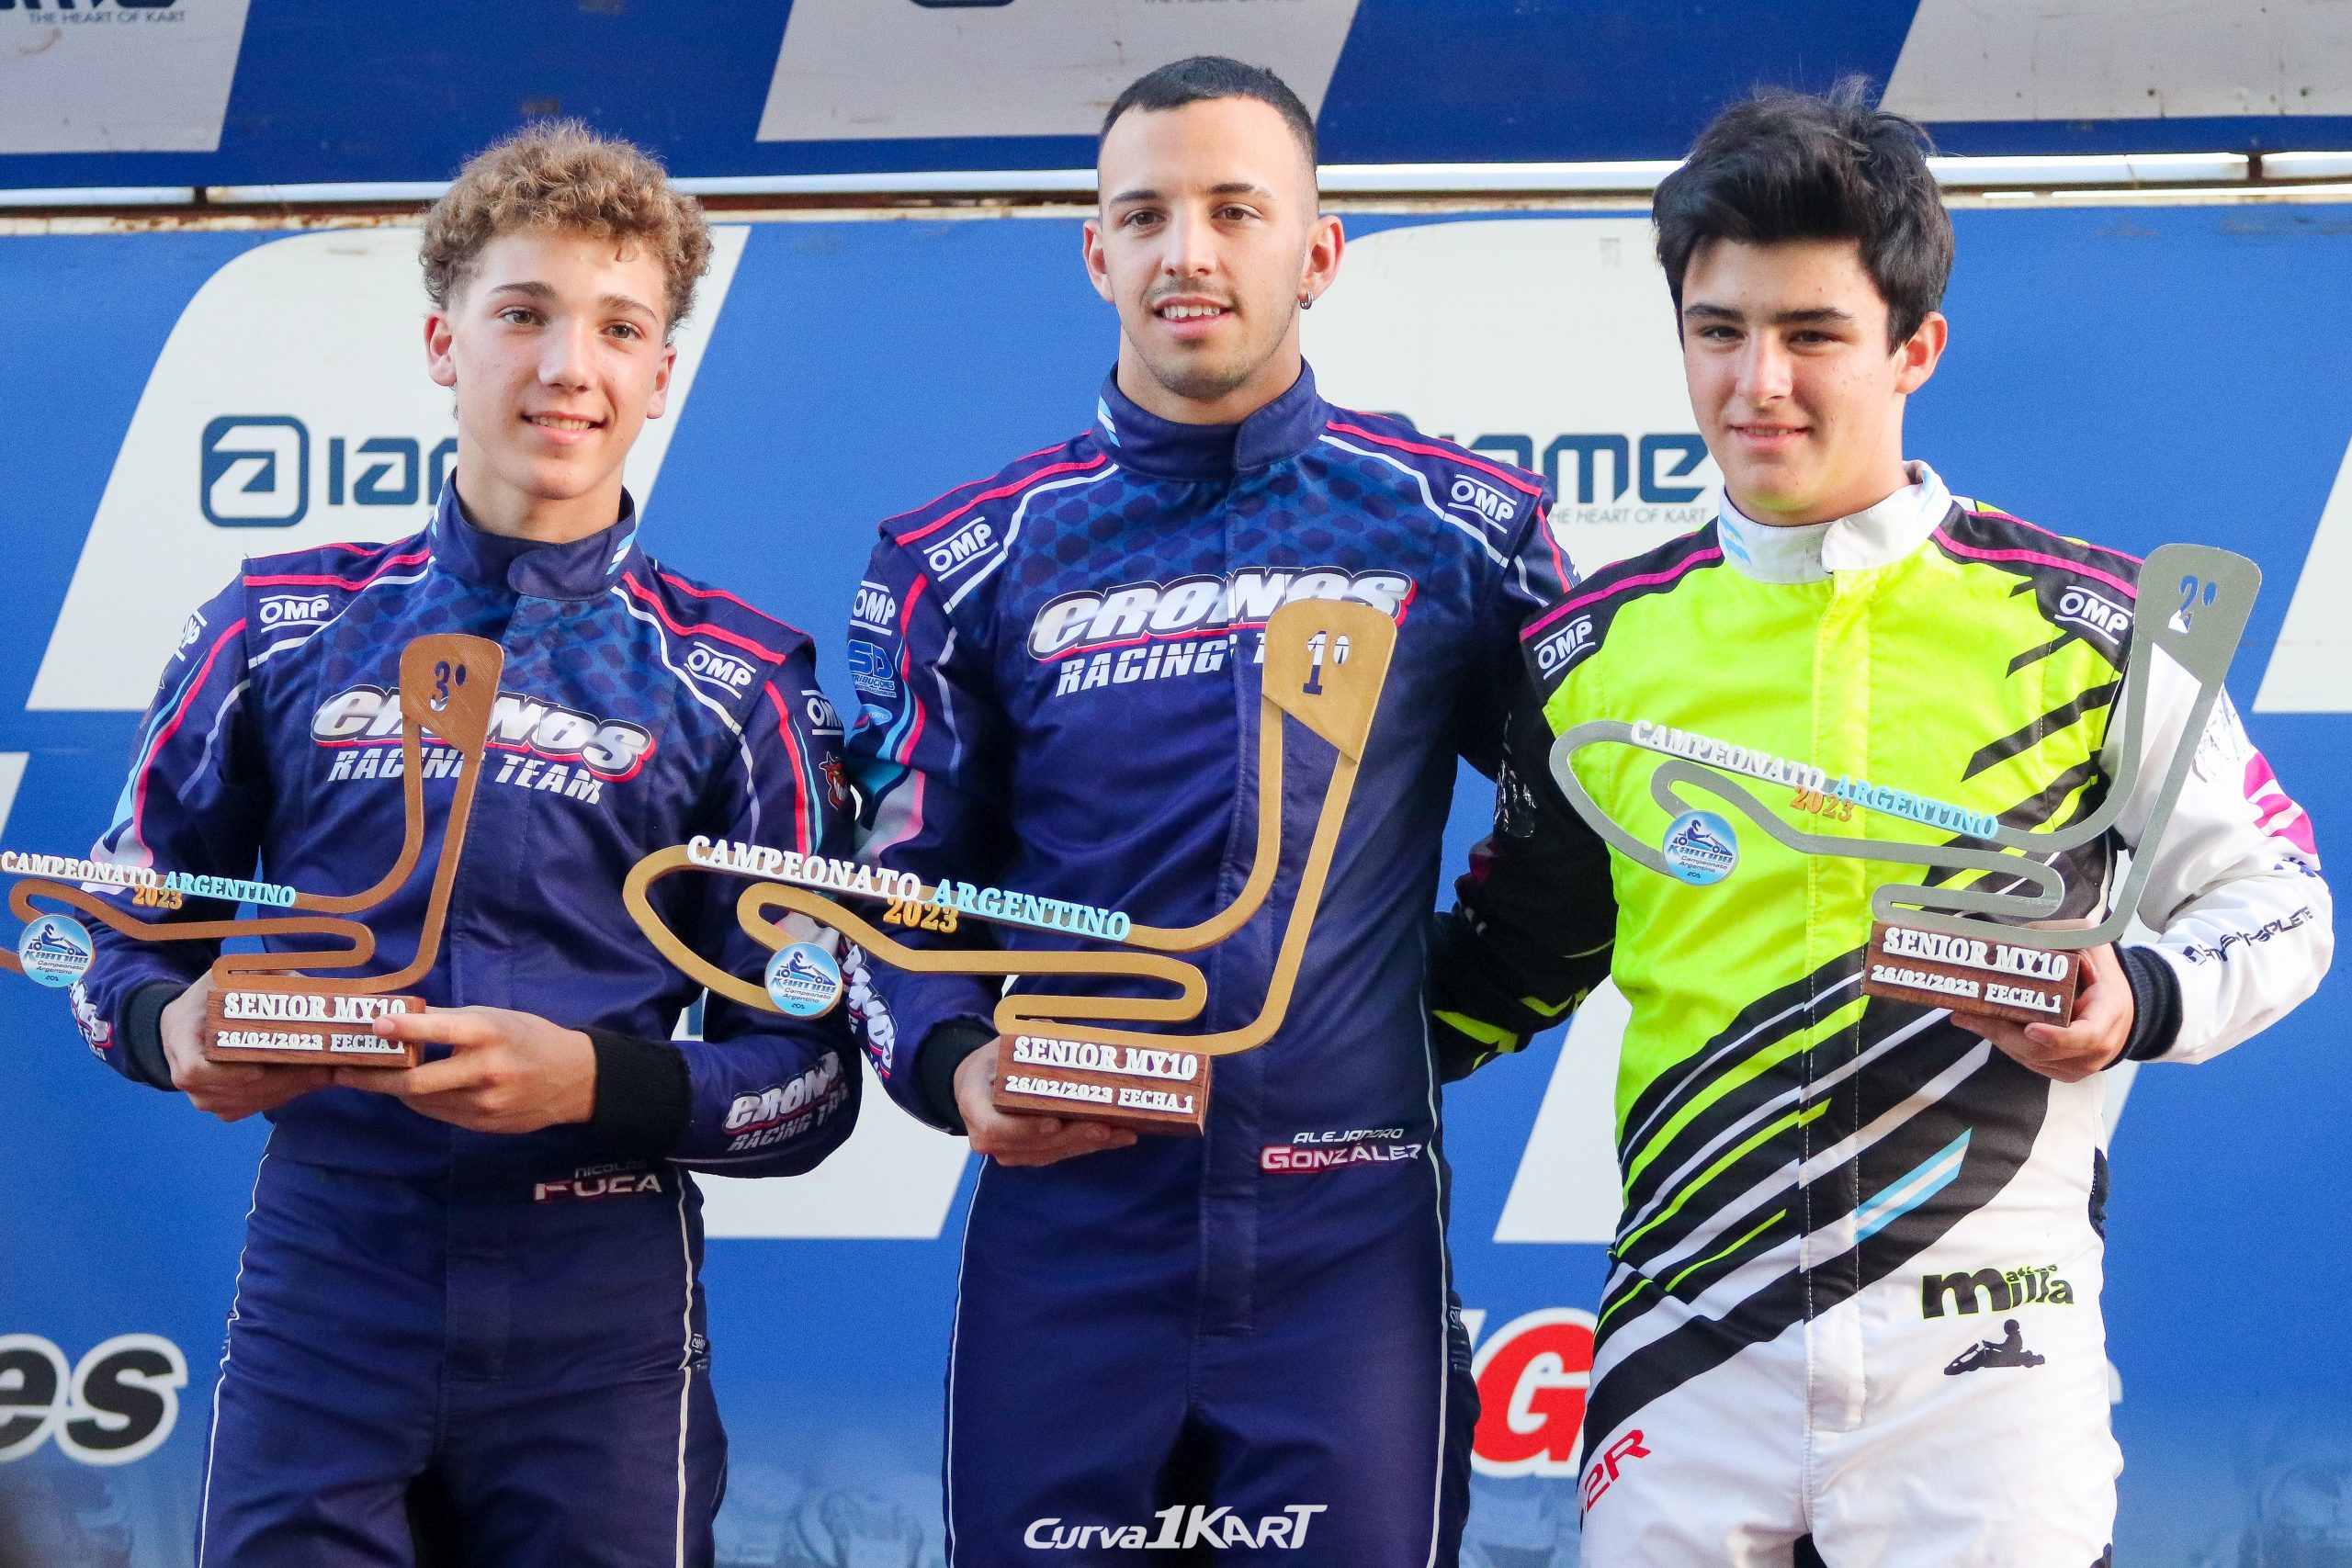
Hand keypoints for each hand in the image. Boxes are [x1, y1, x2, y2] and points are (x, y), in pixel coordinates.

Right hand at [161, 973, 332, 1121]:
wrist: (185, 1026)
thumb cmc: (206, 999)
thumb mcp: (221, 978)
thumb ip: (254, 976)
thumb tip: (297, 981)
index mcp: (180, 1042)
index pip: (195, 1070)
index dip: (227, 1075)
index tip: (258, 1069)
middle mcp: (188, 1078)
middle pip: (236, 1090)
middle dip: (283, 1080)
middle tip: (322, 1069)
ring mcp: (205, 1097)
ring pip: (251, 1101)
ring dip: (290, 1089)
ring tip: (326, 1073)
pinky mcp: (223, 1107)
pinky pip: (256, 1106)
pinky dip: (285, 1094)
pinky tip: (311, 1080)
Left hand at [334, 1006, 596, 1133]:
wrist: (574, 1079)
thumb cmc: (529, 1037)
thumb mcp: (496, 1017)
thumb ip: (452, 1019)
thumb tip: (402, 1016)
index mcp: (490, 1034)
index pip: (441, 1030)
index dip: (405, 1028)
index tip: (374, 1025)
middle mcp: (486, 1071)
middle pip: (416, 1082)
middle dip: (375, 1078)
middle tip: (344, 1070)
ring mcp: (484, 1103)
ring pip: (422, 1101)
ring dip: (395, 1090)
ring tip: (373, 1077)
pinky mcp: (483, 1125)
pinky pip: (439, 1114)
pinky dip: (421, 1101)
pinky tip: (413, 1090)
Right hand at [955, 1040, 1136, 1166]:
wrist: (978, 1087)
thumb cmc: (993, 1064)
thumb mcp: (999, 1046)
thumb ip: (1023, 1040)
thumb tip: (1053, 1031)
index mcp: (974, 1108)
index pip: (997, 1128)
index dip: (1026, 1129)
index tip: (1053, 1121)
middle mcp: (990, 1137)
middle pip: (1033, 1145)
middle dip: (1072, 1136)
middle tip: (1104, 1126)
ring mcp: (1011, 1151)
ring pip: (1052, 1153)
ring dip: (1088, 1143)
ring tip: (1121, 1131)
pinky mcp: (1031, 1155)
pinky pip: (1062, 1153)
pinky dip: (1091, 1145)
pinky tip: (1120, 1136)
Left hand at [1950, 942, 2132, 1082]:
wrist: (2122, 1007)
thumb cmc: (2104, 974)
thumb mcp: (2091, 944)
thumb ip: (2059, 936)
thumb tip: (2017, 935)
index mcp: (2108, 1015)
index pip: (2086, 1036)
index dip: (2057, 1037)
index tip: (2030, 1028)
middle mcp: (2097, 1048)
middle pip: (2042, 1050)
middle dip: (2001, 1032)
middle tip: (1967, 1013)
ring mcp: (2080, 1065)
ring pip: (2029, 1058)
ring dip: (1995, 1037)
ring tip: (1965, 1015)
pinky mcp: (2063, 1071)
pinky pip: (2029, 1062)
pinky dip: (2004, 1043)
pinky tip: (1981, 1024)